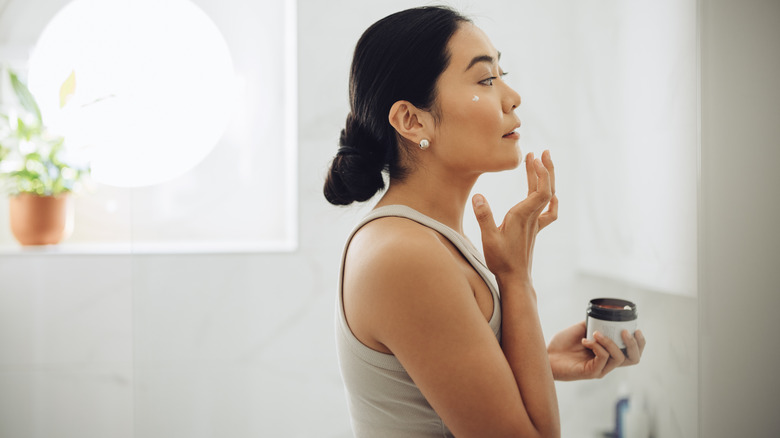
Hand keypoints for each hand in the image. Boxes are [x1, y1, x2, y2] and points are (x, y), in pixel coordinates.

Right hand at [472, 151, 557, 280]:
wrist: (515, 278)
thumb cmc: (501, 260)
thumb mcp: (488, 238)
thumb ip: (484, 217)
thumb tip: (478, 196)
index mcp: (523, 216)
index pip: (541, 191)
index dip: (541, 173)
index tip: (534, 157)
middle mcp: (532, 217)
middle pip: (547, 188)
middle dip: (546, 168)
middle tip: (541, 151)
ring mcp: (535, 223)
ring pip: (546, 196)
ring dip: (545, 178)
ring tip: (538, 161)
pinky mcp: (534, 228)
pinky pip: (548, 211)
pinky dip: (550, 199)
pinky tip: (549, 193)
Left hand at [547, 321, 645, 380]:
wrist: (545, 354)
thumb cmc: (561, 344)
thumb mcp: (581, 330)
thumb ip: (593, 324)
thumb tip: (604, 312)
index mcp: (608, 354)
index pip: (632, 353)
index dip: (639, 343)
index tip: (636, 329)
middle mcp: (607, 363)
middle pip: (633, 359)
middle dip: (633, 344)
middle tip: (624, 332)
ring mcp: (600, 369)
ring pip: (618, 357)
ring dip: (609, 341)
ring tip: (595, 333)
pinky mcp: (591, 372)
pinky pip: (603, 358)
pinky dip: (597, 346)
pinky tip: (586, 340)